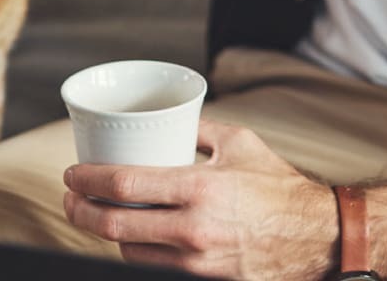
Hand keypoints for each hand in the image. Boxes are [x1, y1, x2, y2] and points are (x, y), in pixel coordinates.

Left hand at [62, 119, 338, 279]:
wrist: (316, 237)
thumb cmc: (278, 185)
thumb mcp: (239, 142)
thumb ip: (198, 128)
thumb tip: (168, 120)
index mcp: (199, 189)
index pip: (125, 186)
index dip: (89, 180)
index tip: (72, 173)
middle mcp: (193, 230)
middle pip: (115, 227)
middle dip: (82, 212)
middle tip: (70, 198)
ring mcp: (198, 264)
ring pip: (131, 252)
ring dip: (105, 234)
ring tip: (95, 214)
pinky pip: (157, 267)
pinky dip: (137, 251)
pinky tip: (131, 237)